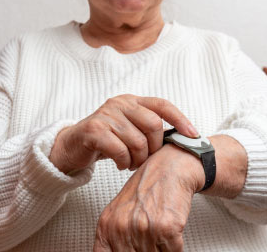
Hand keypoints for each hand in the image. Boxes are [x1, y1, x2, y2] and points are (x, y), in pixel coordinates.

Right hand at [49, 95, 198, 173]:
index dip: (180, 119)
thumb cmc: (107, 140)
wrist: (72, 146)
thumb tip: (182, 138)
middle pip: (153, 125)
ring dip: (138, 160)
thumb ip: (149, 129)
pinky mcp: (94, 130)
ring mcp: (106, 115)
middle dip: (154, 148)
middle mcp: (120, 103)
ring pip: (137, 141)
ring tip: (131, 164)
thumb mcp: (129, 129)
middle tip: (146, 160)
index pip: (162, 105)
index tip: (194, 135)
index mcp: (132, 101)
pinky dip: (123, 162)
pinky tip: (120, 164)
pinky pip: (120, 150)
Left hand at [93, 144, 203, 251]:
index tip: (130, 249)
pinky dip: (175, 246)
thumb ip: (113, 238)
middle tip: (150, 239)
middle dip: (145, 251)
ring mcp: (143, 228)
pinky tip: (170, 230)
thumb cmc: (147, 189)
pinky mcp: (166, 229)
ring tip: (159, 231)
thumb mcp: (119, 212)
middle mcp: (122, 228)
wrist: (170, 168)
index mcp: (106, 226)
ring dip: (160, 249)